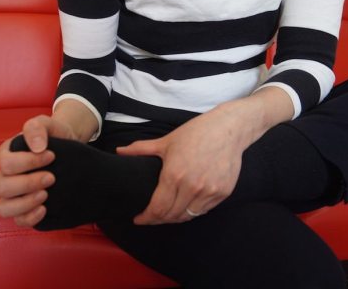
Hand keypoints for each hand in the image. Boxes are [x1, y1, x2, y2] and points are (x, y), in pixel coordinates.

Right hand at [0, 115, 74, 226]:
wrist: (70, 148)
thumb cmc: (55, 136)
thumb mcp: (47, 124)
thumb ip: (37, 127)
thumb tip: (36, 146)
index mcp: (7, 154)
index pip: (6, 163)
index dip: (29, 162)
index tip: (51, 156)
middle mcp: (6, 176)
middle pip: (2, 187)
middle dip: (28, 183)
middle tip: (51, 178)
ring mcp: (14, 194)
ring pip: (4, 208)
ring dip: (25, 203)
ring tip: (45, 195)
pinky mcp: (25, 208)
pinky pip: (18, 220)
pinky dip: (30, 218)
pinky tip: (45, 209)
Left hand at [117, 88, 293, 224]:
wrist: (228, 129)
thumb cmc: (196, 133)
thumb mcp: (166, 141)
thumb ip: (141, 149)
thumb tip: (119, 151)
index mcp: (174, 175)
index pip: (157, 208)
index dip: (146, 218)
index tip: (138, 219)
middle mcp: (192, 187)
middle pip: (171, 216)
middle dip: (158, 220)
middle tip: (150, 217)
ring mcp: (209, 191)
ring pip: (188, 216)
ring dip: (175, 217)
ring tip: (166, 214)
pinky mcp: (222, 193)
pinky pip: (203, 210)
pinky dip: (192, 211)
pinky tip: (185, 206)